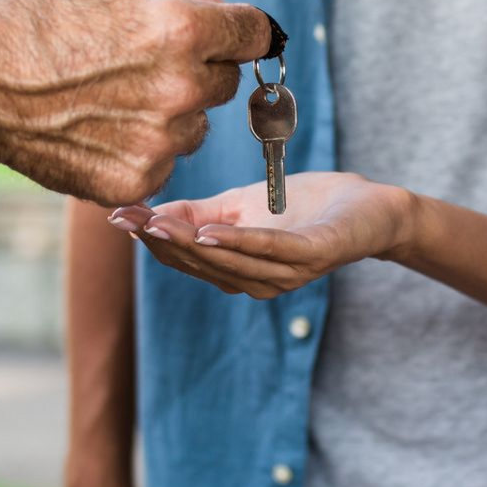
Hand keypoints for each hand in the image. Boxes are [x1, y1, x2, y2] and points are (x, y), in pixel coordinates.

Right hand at [0, 0, 271, 204]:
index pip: (256, 33)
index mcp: (180, 31)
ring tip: (109, 98)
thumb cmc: (32, 22)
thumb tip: (227, 9)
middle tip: (142, 63)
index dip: (242, 31)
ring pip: (195, 127)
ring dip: (170, 114)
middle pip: (226, 83)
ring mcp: (159, 142)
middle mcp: (179, 90)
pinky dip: (141, 149)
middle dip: (199, 70)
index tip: (234, 35)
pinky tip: (97, 130)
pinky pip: (163, 161)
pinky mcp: (136, 181)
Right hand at [106, 171, 413, 298]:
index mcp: (239, 271)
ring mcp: (288, 274)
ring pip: (229, 262)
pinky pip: (270, 252)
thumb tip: (151, 213)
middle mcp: (259, 282)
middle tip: (127, 219)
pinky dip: (239, 242)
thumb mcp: (242, 204)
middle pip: (201, 264)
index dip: (150, 239)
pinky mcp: (314, 255)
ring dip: (191, 245)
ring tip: (157, 225)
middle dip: (161, 242)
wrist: (370, 207)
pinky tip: (211, 231)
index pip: (185, 258)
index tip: (116, 216)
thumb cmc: (308, 207)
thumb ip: (200, 213)